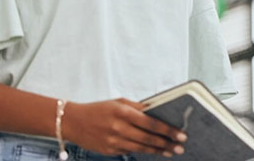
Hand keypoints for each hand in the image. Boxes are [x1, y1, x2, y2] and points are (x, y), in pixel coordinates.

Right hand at [63, 98, 186, 156]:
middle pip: (148, 138)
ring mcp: (113, 141)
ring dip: (159, 151)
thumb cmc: (98, 109)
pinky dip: (144, 152)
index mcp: (122, 112)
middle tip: (181, 146)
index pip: (151, 123)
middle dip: (167, 143)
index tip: (180, 133)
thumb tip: (156, 112)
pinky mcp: (110, 151)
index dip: (167, 130)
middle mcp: (118, 128)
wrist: (73, 122)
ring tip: (172, 151)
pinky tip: (155, 152)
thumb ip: (137, 107)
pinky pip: (131, 152)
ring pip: (142, 148)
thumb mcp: (118, 102)